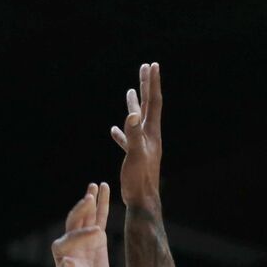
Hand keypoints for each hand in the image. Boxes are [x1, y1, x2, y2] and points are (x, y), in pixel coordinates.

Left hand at [52, 183, 109, 266]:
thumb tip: (65, 263)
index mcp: (60, 250)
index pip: (70, 237)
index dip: (83, 234)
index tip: (98, 235)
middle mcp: (69, 239)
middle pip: (75, 220)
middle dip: (82, 209)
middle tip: (89, 198)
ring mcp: (83, 236)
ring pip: (87, 215)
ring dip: (90, 199)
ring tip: (94, 185)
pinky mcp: (96, 236)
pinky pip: (99, 217)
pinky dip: (101, 203)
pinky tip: (104, 188)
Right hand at [111, 62, 161, 209]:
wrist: (142, 201)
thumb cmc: (139, 180)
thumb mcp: (136, 154)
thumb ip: (133, 134)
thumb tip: (132, 113)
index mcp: (151, 133)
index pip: (153, 102)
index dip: (152, 83)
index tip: (152, 65)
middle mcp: (149, 137)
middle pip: (148, 106)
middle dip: (146, 87)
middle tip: (145, 68)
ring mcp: (142, 147)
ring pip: (137, 121)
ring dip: (133, 105)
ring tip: (130, 92)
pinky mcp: (134, 158)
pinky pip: (127, 140)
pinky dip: (121, 132)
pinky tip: (113, 130)